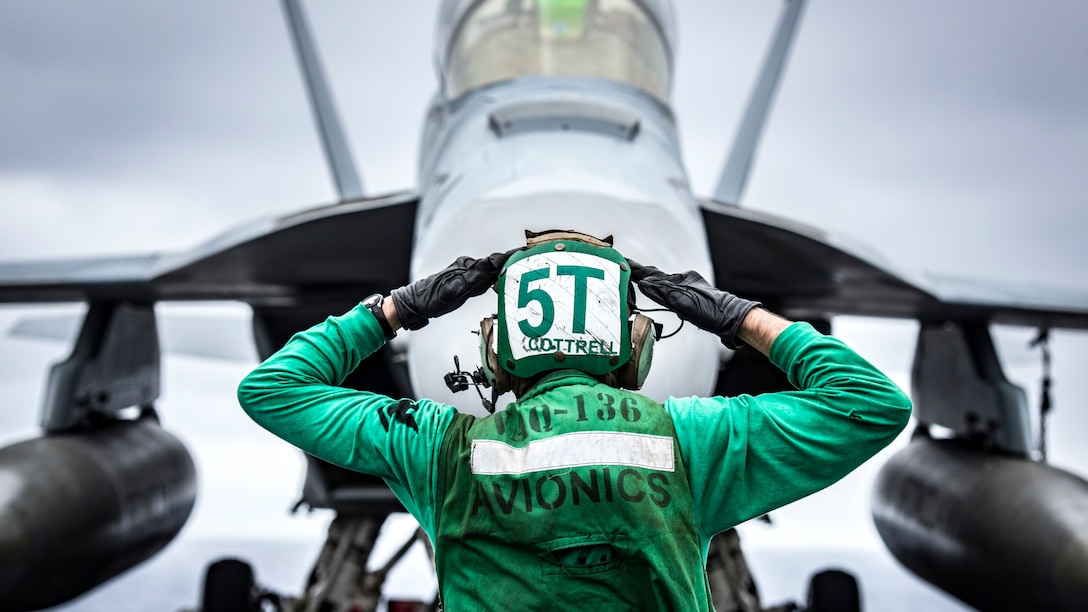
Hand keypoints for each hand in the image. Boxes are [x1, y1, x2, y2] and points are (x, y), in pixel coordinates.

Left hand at [390, 250, 515, 329]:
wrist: (416, 304)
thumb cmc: (431, 298)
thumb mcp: (452, 290)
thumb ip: (474, 277)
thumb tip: (492, 264)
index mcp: (466, 267)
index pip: (493, 261)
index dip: (511, 257)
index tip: (526, 252)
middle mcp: (468, 267)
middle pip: (495, 263)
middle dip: (513, 261)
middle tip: (530, 259)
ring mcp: (468, 274)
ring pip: (491, 270)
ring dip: (506, 268)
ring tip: (523, 267)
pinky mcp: (467, 282)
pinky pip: (486, 278)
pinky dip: (497, 278)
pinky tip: (505, 280)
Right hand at [629, 261, 760, 349]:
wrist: (730, 317)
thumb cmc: (710, 312)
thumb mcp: (684, 304)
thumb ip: (663, 293)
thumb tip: (644, 283)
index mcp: (677, 282)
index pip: (651, 274)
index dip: (636, 270)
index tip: (623, 261)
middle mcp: (681, 281)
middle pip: (656, 276)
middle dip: (640, 272)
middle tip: (626, 266)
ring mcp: (686, 287)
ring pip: (664, 282)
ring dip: (650, 279)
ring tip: (637, 275)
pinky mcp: (691, 293)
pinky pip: (672, 288)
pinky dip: (663, 287)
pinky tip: (661, 290)